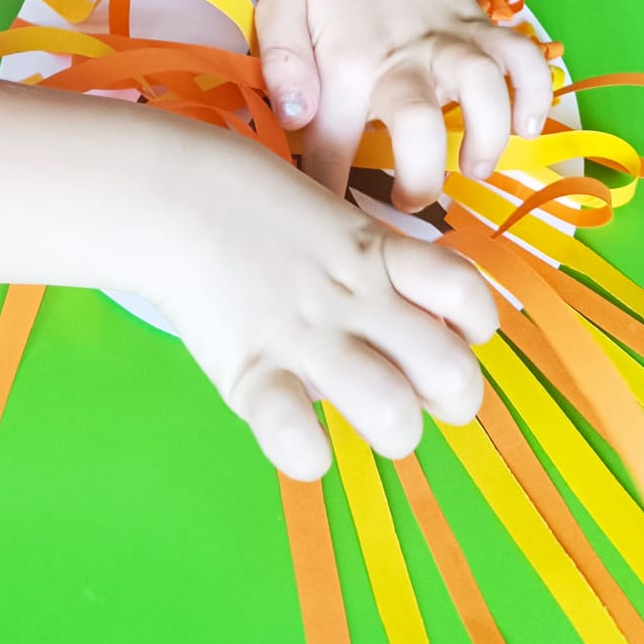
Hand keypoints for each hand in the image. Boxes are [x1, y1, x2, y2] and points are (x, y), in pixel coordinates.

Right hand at [156, 133, 495, 479]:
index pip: (469, 298)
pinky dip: (308, 453)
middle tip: (417, 390)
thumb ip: (369, 257)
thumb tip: (404, 307)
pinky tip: (303, 437)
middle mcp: (356, 298)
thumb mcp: (329, 213)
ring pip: (394, 413)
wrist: (169, 190)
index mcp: (377, 254)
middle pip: (452, 373)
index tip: (443, 330)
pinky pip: (296, 436)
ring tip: (368, 414)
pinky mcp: (251, 368)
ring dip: (394, 428)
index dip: (473, 327)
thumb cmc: (247, 202)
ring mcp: (307, 335)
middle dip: (453, 399)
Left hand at [253, 0, 553, 207]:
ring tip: (477, 167)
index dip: (331, 193)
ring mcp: (448, 40)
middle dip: (421, 179)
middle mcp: (403, 55)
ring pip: (485, 88)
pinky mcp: (480, 27)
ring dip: (489, 137)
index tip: (334, 229)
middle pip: (420, 125)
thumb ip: (281, 63)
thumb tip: (294, 119)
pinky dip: (536, 91)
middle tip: (411, 204)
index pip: (333, 144)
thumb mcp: (280, 8)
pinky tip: (526, 123)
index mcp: (346, 62)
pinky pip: (524, 58)